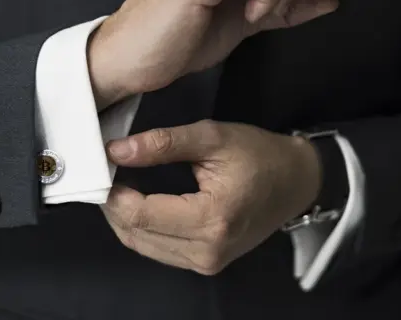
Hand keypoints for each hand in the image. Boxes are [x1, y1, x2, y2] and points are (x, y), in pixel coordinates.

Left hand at [100, 120, 321, 274]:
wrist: (297, 181)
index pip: (140, 213)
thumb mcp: (213, 137)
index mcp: (212, 218)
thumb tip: (115, 150)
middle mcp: (207, 250)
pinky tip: (141, 202)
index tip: (103, 166)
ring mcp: (207, 262)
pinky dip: (143, 227)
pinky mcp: (206, 264)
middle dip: (114, 204)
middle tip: (107, 172)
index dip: (112, 192)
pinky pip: (158, 249)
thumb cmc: (260, 154)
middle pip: (135, 233)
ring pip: (142, 245)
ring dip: (125, 217)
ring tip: (121, 184)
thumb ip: (163, 143)